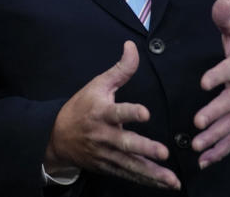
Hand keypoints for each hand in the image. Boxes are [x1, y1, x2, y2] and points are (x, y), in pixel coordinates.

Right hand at [45, 41, 180, 190]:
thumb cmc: (81, 107)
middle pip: (125, 143)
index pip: (117, 112)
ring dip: (152, 173)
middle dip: (145, 149)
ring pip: (130, 165)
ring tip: (171, 180)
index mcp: (101, 112)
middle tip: (163, 152)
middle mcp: (103, 135)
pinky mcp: (109, 167)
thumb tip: (132, 46)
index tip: (145, 113)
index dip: (130, 112)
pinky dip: (147, 181)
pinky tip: (165, 184)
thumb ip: (120, 69)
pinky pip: (129, 175)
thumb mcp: (98, 85)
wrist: (57, 136)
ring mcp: (106, 154)